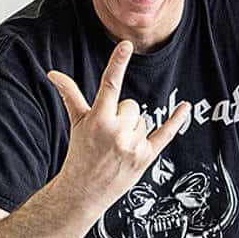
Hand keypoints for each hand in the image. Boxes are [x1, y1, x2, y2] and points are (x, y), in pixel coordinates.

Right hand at [46, 40, 190, 208]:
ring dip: (133, 130)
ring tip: (118, 148)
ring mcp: (133, 145)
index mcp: (98, 119)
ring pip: (143, 121)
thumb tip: (53, 73)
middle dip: (122, 116)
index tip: (125, 45)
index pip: (109, 84)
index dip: (117, 63)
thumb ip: (70, 94)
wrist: (84, 191)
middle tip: (109, 136)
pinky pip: (166, 133)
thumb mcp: (76, 123)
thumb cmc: (80, 155)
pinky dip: (176, 121)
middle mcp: (116, 131)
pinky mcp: (146, 157)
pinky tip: (185, 108)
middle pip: (131, 105)